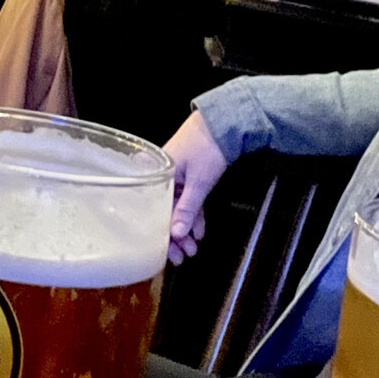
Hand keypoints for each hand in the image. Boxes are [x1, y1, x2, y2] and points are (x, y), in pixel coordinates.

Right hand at [162, 109, 229, 263]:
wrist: (224, 121)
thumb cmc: (207, 145)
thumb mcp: (198, 183)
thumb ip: (187, 210)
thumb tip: (177, 234)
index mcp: (155, 176)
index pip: (154, 213)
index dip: (163, 235)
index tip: (171, 253)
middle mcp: (160, 177)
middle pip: (163, 213)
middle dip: (175, 236)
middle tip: (184, 256)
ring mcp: (173, 176)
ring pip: (176, 208)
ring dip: (185, 228)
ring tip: (193, 247)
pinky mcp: (186, 175)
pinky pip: (186, 200)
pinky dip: (193, 214)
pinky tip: (198, 230)